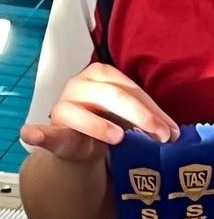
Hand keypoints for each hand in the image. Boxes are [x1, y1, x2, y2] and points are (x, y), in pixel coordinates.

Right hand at [20, 63, 179, 163]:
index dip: (155, 111)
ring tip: (121, 139)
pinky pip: (44, 131)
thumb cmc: (108, 123)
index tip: (172, 131)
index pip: (133, 89)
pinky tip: (33, 135)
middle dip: (142, 117)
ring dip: (102, 127)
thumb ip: (148, 119)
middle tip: (161, 137)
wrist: (80, 144)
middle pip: (114, 96)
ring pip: (83, 113)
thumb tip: (175, 132)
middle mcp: (81, 83)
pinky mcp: (52, 128)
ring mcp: (63, 105)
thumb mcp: (128, 116)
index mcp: (103, 74)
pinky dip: (37, 134)